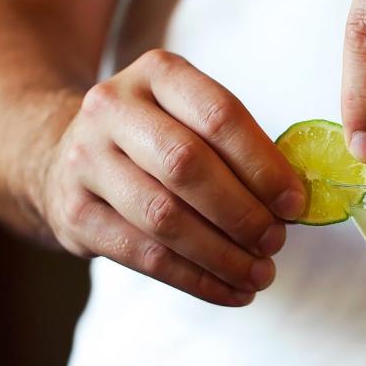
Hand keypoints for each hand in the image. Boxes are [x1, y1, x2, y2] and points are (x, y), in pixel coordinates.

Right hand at [39, 50, 306, 305]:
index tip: (295, 203)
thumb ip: (241, 150)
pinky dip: (196, 280)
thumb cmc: (159, 138)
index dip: (263, 165)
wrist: (70, 153)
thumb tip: (294, 204)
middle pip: (187, 166)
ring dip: (222, 255)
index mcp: (158, 74)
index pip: (219, 116)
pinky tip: (231, 292)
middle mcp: (112, 108)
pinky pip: (143, 255)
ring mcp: (85, 160)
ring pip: (164, 217)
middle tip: (276, 243)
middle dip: (242, 212)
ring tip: (261, 275)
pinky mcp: (74, 212)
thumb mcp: (193, 117)